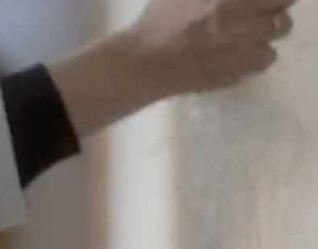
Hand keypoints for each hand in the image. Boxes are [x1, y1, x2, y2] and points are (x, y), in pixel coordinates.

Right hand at [128, 0, 295, 96]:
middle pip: (282, 3)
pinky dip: (257, 55)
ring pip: (278, 30)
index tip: (258, 1)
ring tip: (243, 38)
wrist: (144, 64)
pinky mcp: (243, 66)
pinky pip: (268, 57)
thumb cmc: (155, 24)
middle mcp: (242, 11)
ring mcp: (246, 40)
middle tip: (255, 15)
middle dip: (273, 6)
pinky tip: (237, 57)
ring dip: (264, 31)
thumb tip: (221, 1)